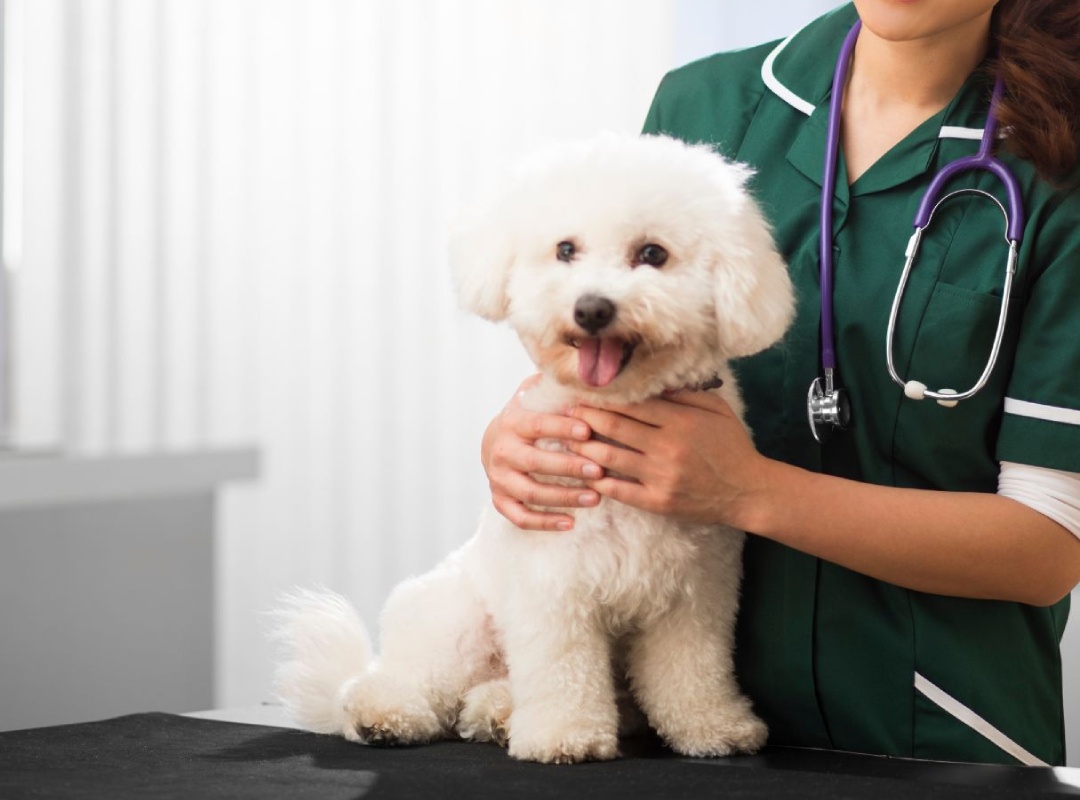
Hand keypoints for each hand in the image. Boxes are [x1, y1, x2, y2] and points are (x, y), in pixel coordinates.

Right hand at [482, 376, 603, 530]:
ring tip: (597, 498)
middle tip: (599, 470)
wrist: (494, 441)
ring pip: (530, 493)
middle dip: (568, 467)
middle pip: (535, 462)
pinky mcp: (500, 500)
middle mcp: (502, 451)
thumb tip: (588, 375)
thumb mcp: (536, 396)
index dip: (562, 428)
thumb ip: (556, 388)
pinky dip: (545, 522)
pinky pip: (521, 517)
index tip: (589, 431)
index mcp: (513, 422)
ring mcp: (499, 478)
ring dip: (564, 497)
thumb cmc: (529, 417)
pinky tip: (571, 522)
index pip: (538, 425)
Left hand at [567, 390, 767, 525]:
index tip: (583, 392)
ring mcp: (661, 476)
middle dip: (585, 417)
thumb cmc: (732, 447)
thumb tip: (652, 381)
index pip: (631, 404)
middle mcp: (668, 446)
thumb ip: (684, 394)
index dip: (603, 398)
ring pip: (610, 457)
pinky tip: (583, 472)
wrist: (749, 492)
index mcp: (680, 420)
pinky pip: (619, 490)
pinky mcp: (658, 502)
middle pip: (614, 427)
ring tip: (565, 439)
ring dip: (584, 447)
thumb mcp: (716, 410)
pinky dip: (598, 480)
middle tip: (564, 411)